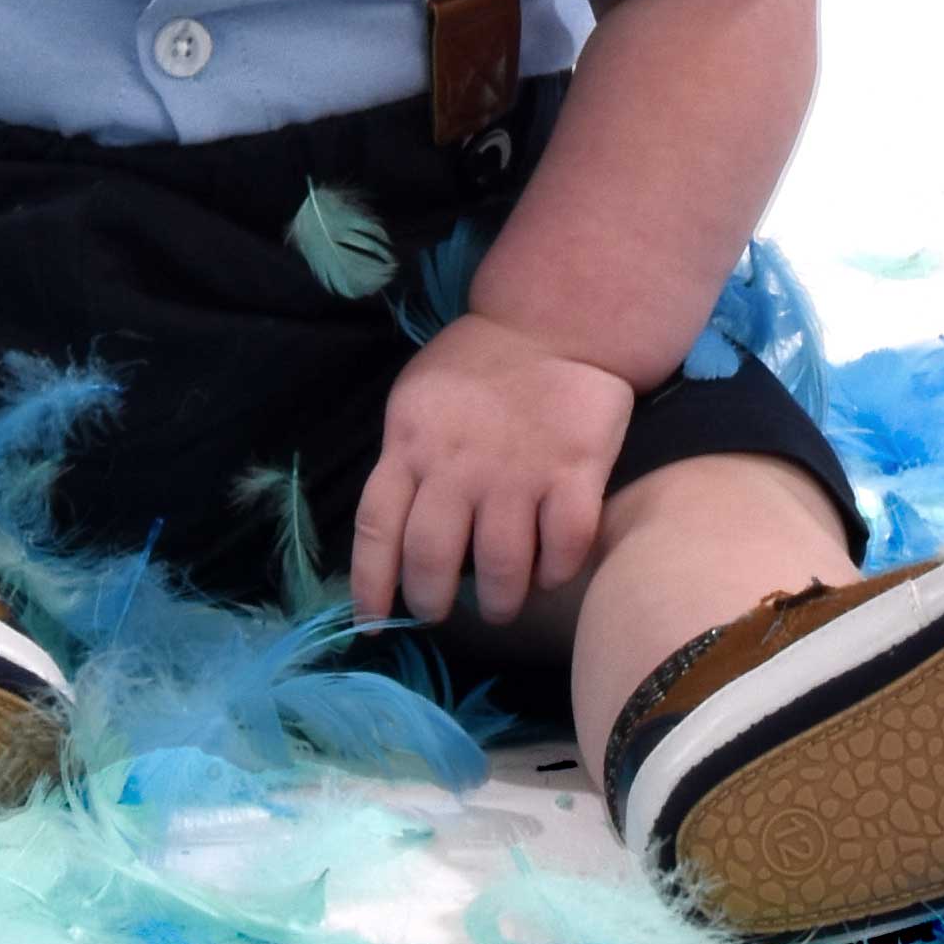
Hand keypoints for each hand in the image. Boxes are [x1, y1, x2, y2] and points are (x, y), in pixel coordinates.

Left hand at [351, 314, 634, 628]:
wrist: (555, 320)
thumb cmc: (479, 365)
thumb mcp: (418, 400)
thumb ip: (407, 460)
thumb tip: (396, 538)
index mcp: (410, 443)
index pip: (376, 528)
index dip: (369, 586)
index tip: (373, 623)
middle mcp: (457, 465)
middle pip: (432, 560)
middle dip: (431, 603)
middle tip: (440, 611)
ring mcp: (517, 471)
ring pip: (500, 568)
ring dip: (498, 601)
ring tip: (501, 604)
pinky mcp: (574, 471)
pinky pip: (563, 548)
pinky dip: (555, 572)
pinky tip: (550, 570)